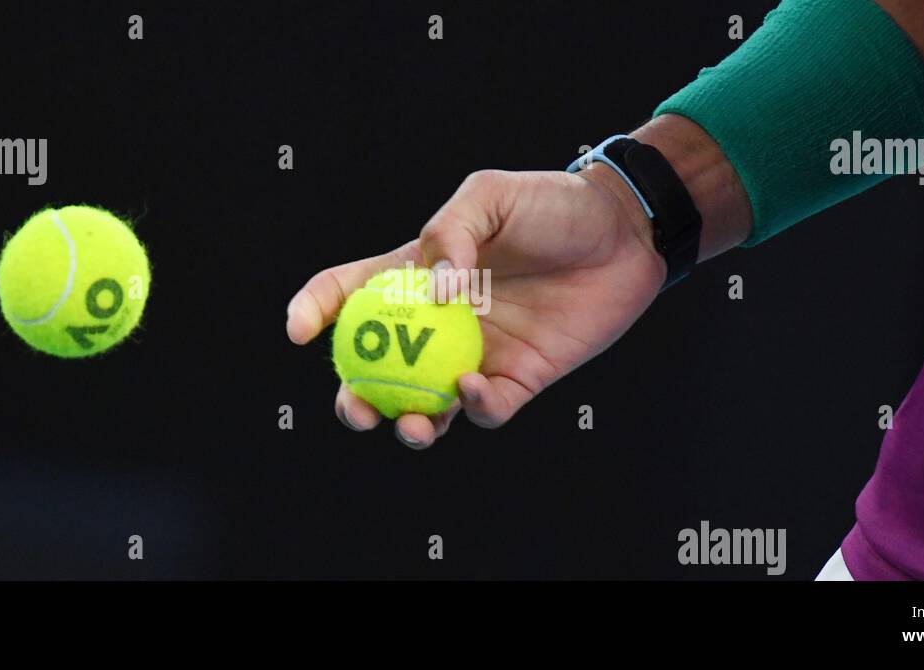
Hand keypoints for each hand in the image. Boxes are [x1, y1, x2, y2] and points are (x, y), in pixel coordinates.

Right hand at [286, 167, 665, 448]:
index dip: (313, 311)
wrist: (627, 232)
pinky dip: (472, 408)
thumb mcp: (491, 196)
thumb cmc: (554, 205)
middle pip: (377, 369)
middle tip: (356, 407)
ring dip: (407, 422)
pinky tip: (473, 387)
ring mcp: (476, 354)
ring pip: (425, 404)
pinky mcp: (519, 379)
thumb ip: (453, 232)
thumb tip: (431, 294)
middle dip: (353, 397)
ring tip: (409, 423)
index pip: (349, 295)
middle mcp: (439, 322)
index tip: (297, 330)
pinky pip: (484, 409)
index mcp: (417, 274)